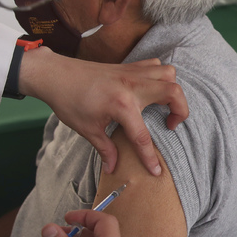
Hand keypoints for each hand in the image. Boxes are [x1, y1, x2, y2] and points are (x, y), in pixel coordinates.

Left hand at [20, 49, 188, 176]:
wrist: (55, 74)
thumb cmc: (68, 101)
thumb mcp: (87, 129)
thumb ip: (105, 148)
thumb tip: (113, 167)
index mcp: (121, 105)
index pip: (142, 136)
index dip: (150, 157)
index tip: (156, 171)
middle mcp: (132, 86)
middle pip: (173, 93)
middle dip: (181, 111)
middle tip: (170, 124)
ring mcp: (132, 73)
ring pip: (169, 74)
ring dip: (172, 90)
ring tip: (162, 104)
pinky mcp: (128, 66)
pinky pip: (156, 65)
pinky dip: (160, 76)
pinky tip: (151, 89)